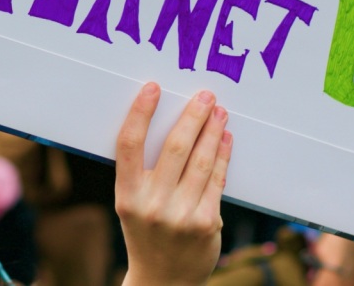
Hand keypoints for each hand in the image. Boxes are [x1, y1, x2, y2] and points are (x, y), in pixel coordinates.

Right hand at [116, 83, 231, 285]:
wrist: (163, 281)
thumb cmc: (146, 230)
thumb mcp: (133, 202)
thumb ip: (144, 169)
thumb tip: (172, 120)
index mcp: (127, 195)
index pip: (129, 145)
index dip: (140, 113)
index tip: (153, 87)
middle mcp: (152, 205)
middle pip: (174, 148)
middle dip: (193, 116)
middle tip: (205, 95)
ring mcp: (181, 216)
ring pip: (201, 161)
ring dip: (213, 130)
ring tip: (219, 111)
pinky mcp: (206, 224)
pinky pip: (217, 180)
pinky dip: (222, 155)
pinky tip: (225, 138)